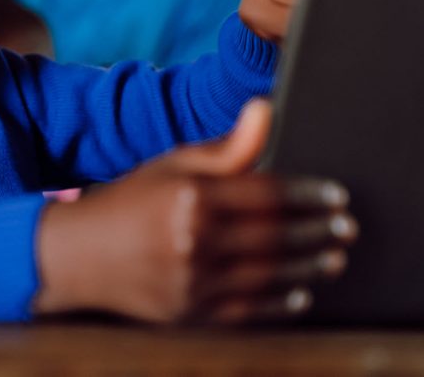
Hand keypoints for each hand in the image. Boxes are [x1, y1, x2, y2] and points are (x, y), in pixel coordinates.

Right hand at [33, 99, 356, 323]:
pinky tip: (301, 293)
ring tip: (334, 257)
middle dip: (318, 232)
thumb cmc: (128, 201)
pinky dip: (280, 302)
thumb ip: (226, 146)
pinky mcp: (188, 313)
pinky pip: (247, 309)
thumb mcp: (172, 165)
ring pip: (268, 275)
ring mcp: (191, 282)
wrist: (77, 255)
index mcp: (190, 198)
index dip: (309, 195)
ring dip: (309, 266)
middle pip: (275, 237)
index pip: (267, 196)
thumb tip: (266, 108)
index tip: (336, 195)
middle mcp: (192, 241)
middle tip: (346, 227)